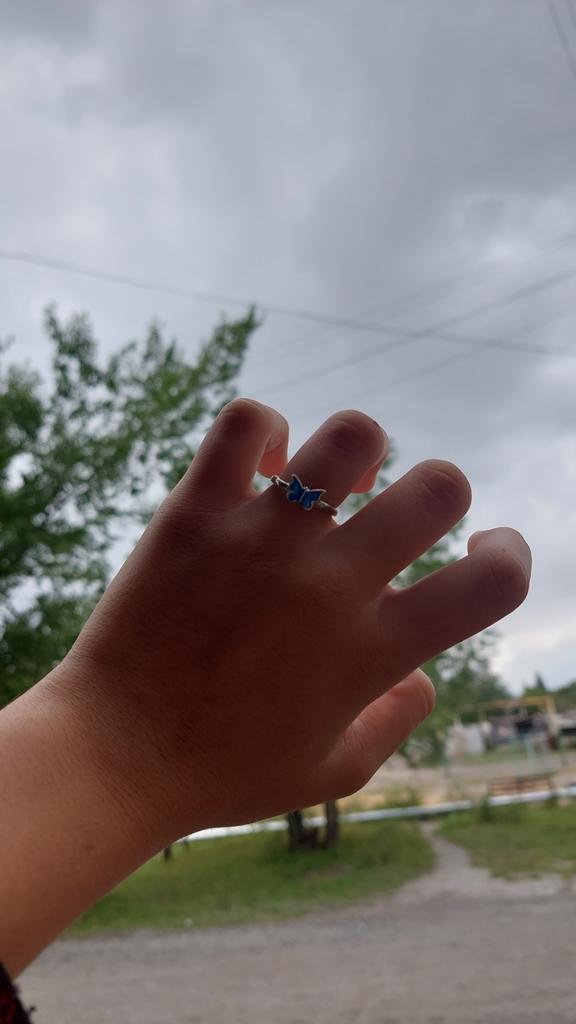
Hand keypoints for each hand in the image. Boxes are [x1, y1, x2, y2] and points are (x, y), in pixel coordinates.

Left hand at [52, 400, 530, 843]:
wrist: (113, 757)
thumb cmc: (223, 773)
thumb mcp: (331, 772)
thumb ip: (396, 724)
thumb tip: (425, 676)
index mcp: (374, 650)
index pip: (495, 581)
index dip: (511, 555)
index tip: (483, 552)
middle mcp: (330, 585)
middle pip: (440, 487)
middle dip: (442, 492)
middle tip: (399, 517)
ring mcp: (262, 541)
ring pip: (353, 435)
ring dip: (361, 450)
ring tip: (331, 482)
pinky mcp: (197, 512)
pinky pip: (245, 423)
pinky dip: (265, 430)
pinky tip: (262, 465)